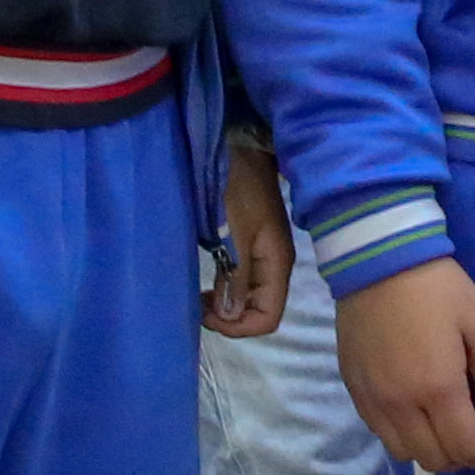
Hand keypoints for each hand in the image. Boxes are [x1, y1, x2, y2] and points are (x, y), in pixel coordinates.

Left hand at [203, 120, 292, 338]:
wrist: (238, 148)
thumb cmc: (237, 189)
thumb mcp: (235, 233)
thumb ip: (236, 275)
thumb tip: (231, 316)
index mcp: (277, 264)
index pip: (268, 318)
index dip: (238, 326)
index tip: (206, 313)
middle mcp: (273, 265)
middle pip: (258, 310)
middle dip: (228, 317)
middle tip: (197, 305)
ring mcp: (260, 255)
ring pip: (246, 297)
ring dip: (223, 304)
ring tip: (197, 296)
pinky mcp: (246, 245)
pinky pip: (237, 280)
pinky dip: (221, 288)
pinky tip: (204, 281)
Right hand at [339, 258, 474, 472]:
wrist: (378, 262)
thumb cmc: (439, 290)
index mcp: (438, 387)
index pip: (465, 448)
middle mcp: (401, 404)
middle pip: (434, 459)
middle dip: (464, 457)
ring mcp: (372, 401)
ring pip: (404, 453)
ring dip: (432, 451)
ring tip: (449, 426)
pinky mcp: (354, 391)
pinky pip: (380, 433)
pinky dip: (406, 436)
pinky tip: (420, 413)